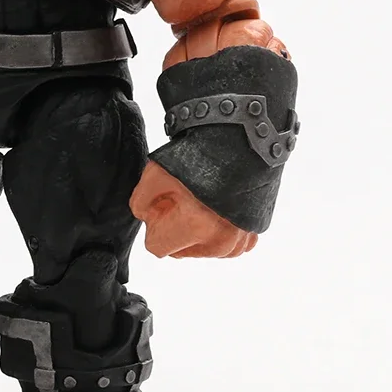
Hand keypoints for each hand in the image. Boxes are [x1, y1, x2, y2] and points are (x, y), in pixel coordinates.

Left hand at [129, 162, 256, 258]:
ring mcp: (238, 241)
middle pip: (179, 250)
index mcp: (195, 227)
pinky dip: (217, 232)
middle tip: (184, 199)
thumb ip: (140, 203)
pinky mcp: (251, 237)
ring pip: (200, 249)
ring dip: (196, 232)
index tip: (163, 206)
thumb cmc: (199, 155)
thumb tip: (146, 218)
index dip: (154, 224)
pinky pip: (224, 246)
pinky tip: (216, 210)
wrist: (242, 142)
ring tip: (201, 201)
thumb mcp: (155, 174)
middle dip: (175, 229)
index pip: (158, 247)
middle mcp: (220, 241)